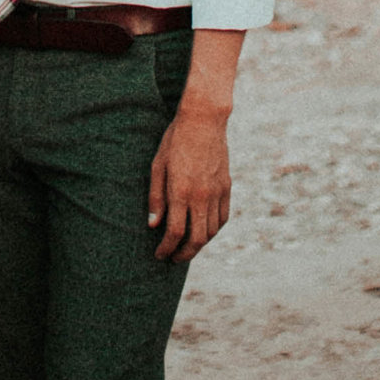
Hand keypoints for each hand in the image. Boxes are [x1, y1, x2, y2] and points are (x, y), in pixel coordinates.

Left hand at [149, 99, 231, 261]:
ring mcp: (216, 193)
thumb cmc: (175, 141)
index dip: (166, 249)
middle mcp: (201, 196)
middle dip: (184, 254)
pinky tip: (204, 230)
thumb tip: (153, 225)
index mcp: (181, 192)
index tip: (160, 254)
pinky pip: (223, 218)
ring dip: (199, 244)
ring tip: (187, 246)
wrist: (204, 121)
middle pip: (196, 239)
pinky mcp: (226, 187)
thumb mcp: (158, 166)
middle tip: (173, 258)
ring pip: (211, 231)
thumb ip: (156, 197)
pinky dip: (213, 230)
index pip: (174, 233)